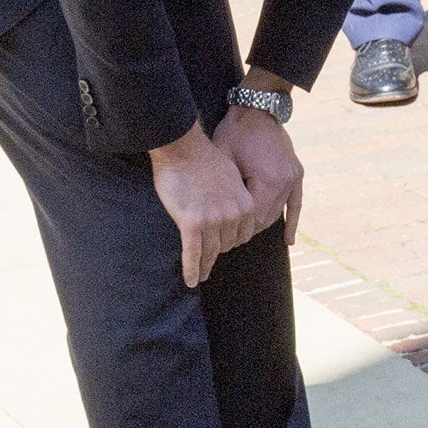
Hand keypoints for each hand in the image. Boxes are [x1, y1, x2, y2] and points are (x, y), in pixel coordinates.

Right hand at [148, 121, 255, 287]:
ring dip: (204, 267)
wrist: (183, 147)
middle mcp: (232, 215)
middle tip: (209, 263)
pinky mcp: (191, 223)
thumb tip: (232, 206)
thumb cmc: (203, 158)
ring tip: (201, 276)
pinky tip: (191, 280)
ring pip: (209, 252)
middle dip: (217, 253)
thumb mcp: (230, 176)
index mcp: (245, 204)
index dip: (230, 243)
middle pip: (226, 245)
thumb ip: (234, 196)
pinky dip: (191, 269)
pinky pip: (192, 254)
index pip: (242, 235)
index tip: (222, 247)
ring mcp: (212, 220)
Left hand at [212, 71, 303, 246]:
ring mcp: (293, 178)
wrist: (257, 109)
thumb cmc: (235, 132)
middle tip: (227, 238)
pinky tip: (288, 241)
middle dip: (247, 230)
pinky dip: (291, 221)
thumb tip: (215, 221)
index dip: (236, 230)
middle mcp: (285, 182)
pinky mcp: (296, 174)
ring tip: (244, 234)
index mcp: (268, 181)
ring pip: (277, 213)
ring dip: (261, 223)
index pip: (253, 218)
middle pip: (265, 219)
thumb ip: (225, 192)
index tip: (221, 238)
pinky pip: (295, 203)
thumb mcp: (223, 161)